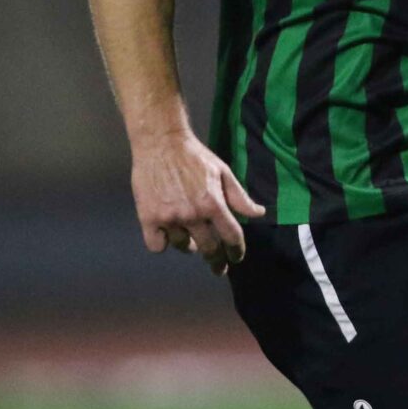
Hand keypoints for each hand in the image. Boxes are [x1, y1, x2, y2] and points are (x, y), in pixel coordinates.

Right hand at [130, 131, 266, 273]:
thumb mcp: (223, 172)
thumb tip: (259, 214)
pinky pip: (157, 245)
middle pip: (209, 249)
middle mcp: (192, 214)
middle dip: (216, 261)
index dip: (237, 251)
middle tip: (218, 267)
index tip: (236, 258)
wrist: (160, 142)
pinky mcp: (148, 218)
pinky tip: (167, 235)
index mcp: (214, 204)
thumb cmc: (194, 156)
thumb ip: (240, 197)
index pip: (232, 237)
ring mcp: (169, 218)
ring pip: (182, 246)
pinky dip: (163, 243)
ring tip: (191, 238)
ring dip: (189, 246)